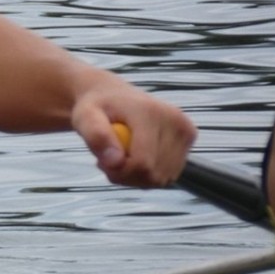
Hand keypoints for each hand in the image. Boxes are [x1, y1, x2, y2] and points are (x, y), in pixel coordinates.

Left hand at [71, 80, 196, 186]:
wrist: (112, 94)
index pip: (143, 164)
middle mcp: (175, 120)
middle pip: (154, 175)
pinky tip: (136, 157)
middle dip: (126, 175)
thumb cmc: (96, 106)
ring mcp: (186, 130)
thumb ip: (96, 136)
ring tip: (119, 156)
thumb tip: (115, 161)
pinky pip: (169, 174)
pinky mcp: (189, 138)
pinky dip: (149, 174)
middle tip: (106, 160)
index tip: (101, 163)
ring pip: (162, 179)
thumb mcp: (85, 116)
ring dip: (137, 177)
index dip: (120, 172)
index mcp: (151, 112)